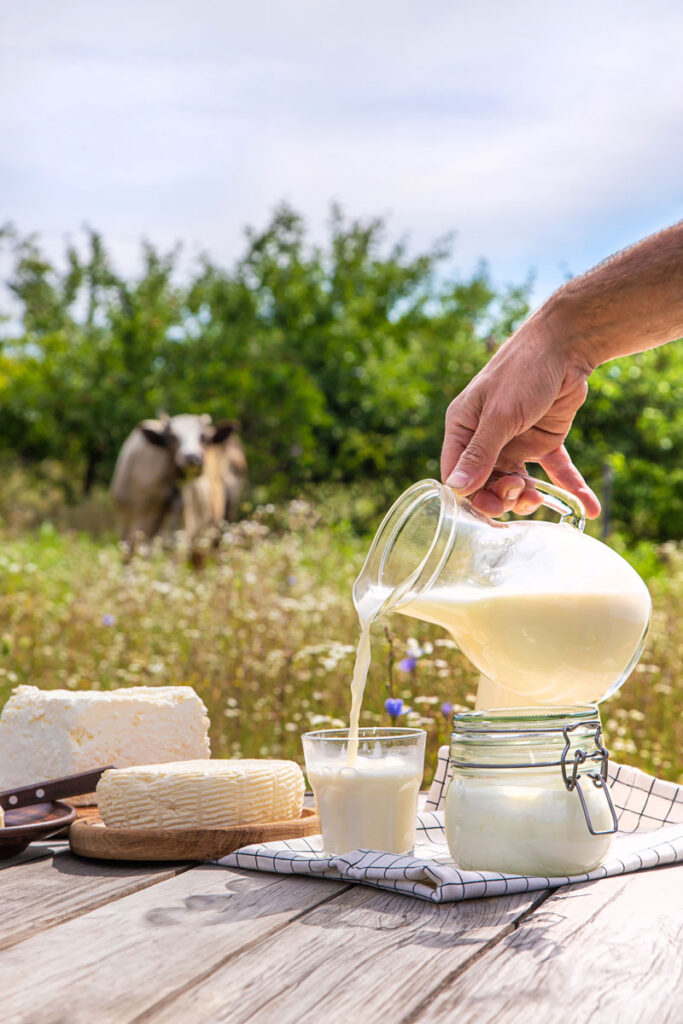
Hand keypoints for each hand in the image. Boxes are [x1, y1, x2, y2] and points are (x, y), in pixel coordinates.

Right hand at [440, 311, 600, 517]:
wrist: (567, 343)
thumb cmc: (523, 371)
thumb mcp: (500, 415)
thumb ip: (480, 453)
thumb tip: (457, 489)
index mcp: (464, 428)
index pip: (457, 473)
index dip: (471, 495)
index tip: (492, 506)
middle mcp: (486, 438)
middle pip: (487, 483)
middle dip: (502, 496)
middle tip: (520, 492)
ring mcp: (515, 442)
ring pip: (517, 483)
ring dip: (528, 497)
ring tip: (540, 499)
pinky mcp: (543, 441)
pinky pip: (554, 472)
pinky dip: (570, 489)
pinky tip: (589, 507)